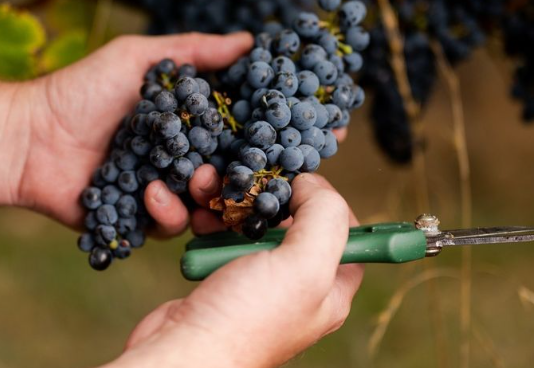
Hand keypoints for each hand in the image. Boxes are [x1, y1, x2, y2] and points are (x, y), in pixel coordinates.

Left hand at [10, 32, 252, 230]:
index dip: (249, 142)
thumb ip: (194, 50)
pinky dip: (166, 215)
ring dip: (201, 201)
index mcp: (181, 124)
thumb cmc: (81, 90)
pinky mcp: (136, 220)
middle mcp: (173, 158)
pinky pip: (167, 228)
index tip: (264, 141)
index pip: (229, 136)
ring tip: (190, 187)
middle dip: (227, 180)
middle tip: (215, 173)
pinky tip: (150, 196)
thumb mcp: (137, 57)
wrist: (29, 137)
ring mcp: (156, 191)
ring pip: (200, 208)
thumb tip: (249, 39)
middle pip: (220, 177)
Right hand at [105, 173, 362, 367]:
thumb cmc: (247, 319)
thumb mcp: (305, 266)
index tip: (303, 185)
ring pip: (256, 227)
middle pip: (298, 224)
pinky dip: (212, 225)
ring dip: (236, 210)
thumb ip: (324, 217)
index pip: (349, 235)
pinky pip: (223, 238)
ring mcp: (257, 283)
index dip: (330, 204)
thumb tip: (312, 183)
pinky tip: (202, 224)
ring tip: (218, 205)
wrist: (184, 350)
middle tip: (255, 191)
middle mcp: (297, 287)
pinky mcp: (222, 278)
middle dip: (272, 201)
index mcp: (329, 290)